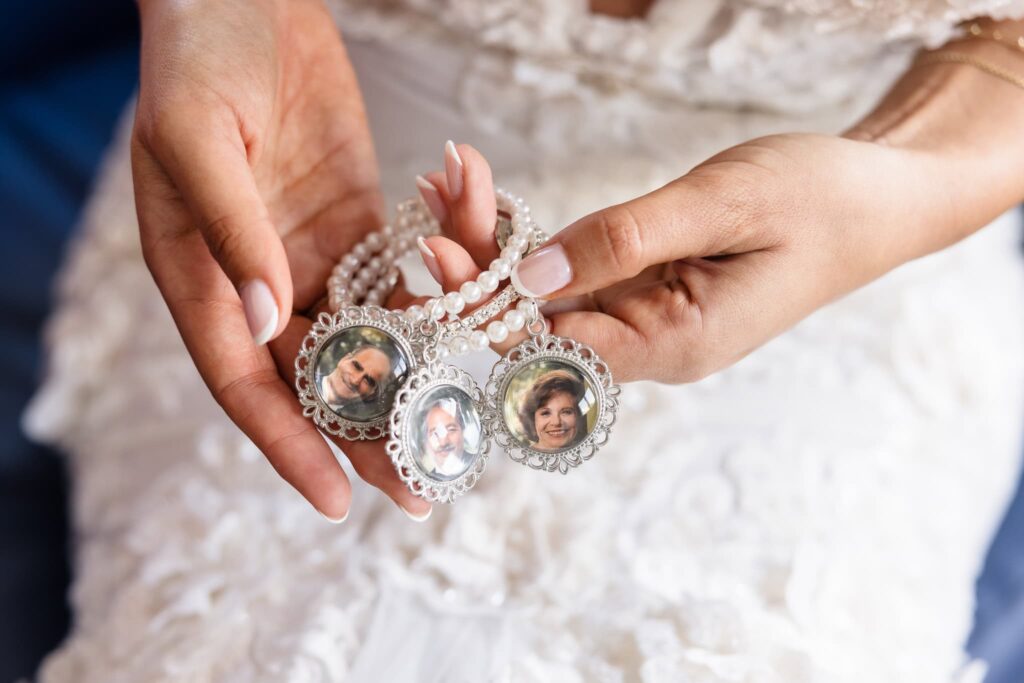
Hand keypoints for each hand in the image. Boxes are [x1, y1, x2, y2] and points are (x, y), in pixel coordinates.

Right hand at [132, 0, 430, 520]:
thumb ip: (231, 232)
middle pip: (316, 378)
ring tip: (465, 431)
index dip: (287, 444)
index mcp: (201, 279)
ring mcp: (313, 253)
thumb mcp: (199, 142)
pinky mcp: (359, 221)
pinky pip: (402, 275)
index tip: (334, 501)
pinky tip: (478, 331)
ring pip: (368, 339)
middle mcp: (260, 281)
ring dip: (414, 384)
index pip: (245, 383)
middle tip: (421, 490)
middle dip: (366, 437)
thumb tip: (271, 322)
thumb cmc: (199, 62)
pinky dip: (436, 302)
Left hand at [419, 134, 975, 382]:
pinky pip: (570, 269)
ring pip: (545, 292)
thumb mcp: (723, 205)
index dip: (490, 302)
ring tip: (450, 173)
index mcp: (672, 346)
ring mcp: (642, 318)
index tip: (439, 245)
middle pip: (536, 321)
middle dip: (480, 259)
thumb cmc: (818, 200)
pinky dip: (528, 232)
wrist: (875, 200)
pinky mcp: (640, 288)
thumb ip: (626, 240)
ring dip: (493, 238)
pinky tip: (486, 192)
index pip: (553, 346)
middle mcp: (647, 346)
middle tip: (437, 184)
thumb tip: (532, 272)